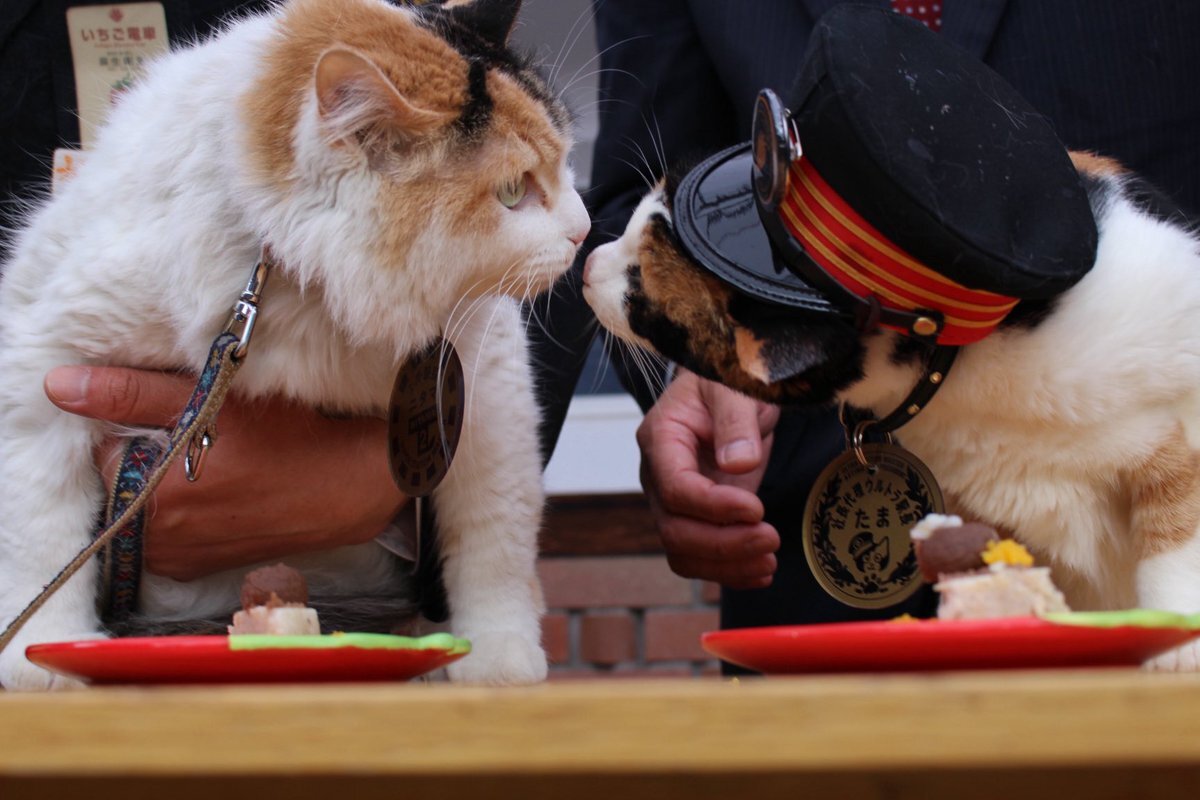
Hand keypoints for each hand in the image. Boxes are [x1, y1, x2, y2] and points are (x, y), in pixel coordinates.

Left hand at [44, 365, 407, 580]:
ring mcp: (180, 559)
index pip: (103, 449)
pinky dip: (187, 508)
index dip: (135, 423)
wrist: (355, 484)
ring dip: (168, 482)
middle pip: (124, 480)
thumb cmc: (291, 438)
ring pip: (146, 506)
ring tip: (216, 459)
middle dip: (150, 453)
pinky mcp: (203, 567)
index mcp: (147, 498)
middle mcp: (156, 541)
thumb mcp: (212, 402)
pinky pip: (170, 531)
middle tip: (201, 433)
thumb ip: (131, 394)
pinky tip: (225, 487)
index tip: (175, 412)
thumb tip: (60, 386)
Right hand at [637, 368, 781, 588]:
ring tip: (769, 563)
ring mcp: (674, 500)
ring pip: (683, 551)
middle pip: (674, 529)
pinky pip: (699, 556)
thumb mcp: (734, 387)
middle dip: (723, 544)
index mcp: (660, 438)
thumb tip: (738, 464)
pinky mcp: (695, 517)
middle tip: (770, 539)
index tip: (756, 508)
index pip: (674, 488)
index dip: (713, 507)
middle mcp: (658, 475)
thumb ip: (735, 422)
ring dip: (726, 565)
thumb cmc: (728, 380)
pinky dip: (729, 570)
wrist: (729, 392)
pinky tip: (760, 571)